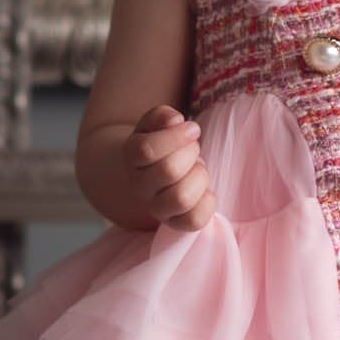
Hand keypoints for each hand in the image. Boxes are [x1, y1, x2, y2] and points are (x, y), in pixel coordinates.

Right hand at [122, 104, 216, 231]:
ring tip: (197, 169)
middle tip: (192, 149)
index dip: (176, 136)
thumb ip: (162, 116)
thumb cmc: (159, 145)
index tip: (191, 129)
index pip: (147, 150)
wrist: (148, 175)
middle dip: (190, 153)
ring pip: (181, 198)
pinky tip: (204, 190)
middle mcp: (140, 186)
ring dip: (198, 177)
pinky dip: (208, 202)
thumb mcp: (155, 125)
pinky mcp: (176, 223)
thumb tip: (175, 121)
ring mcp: (157, 208)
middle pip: (169, 170)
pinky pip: (195, 220)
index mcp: (132, 159)